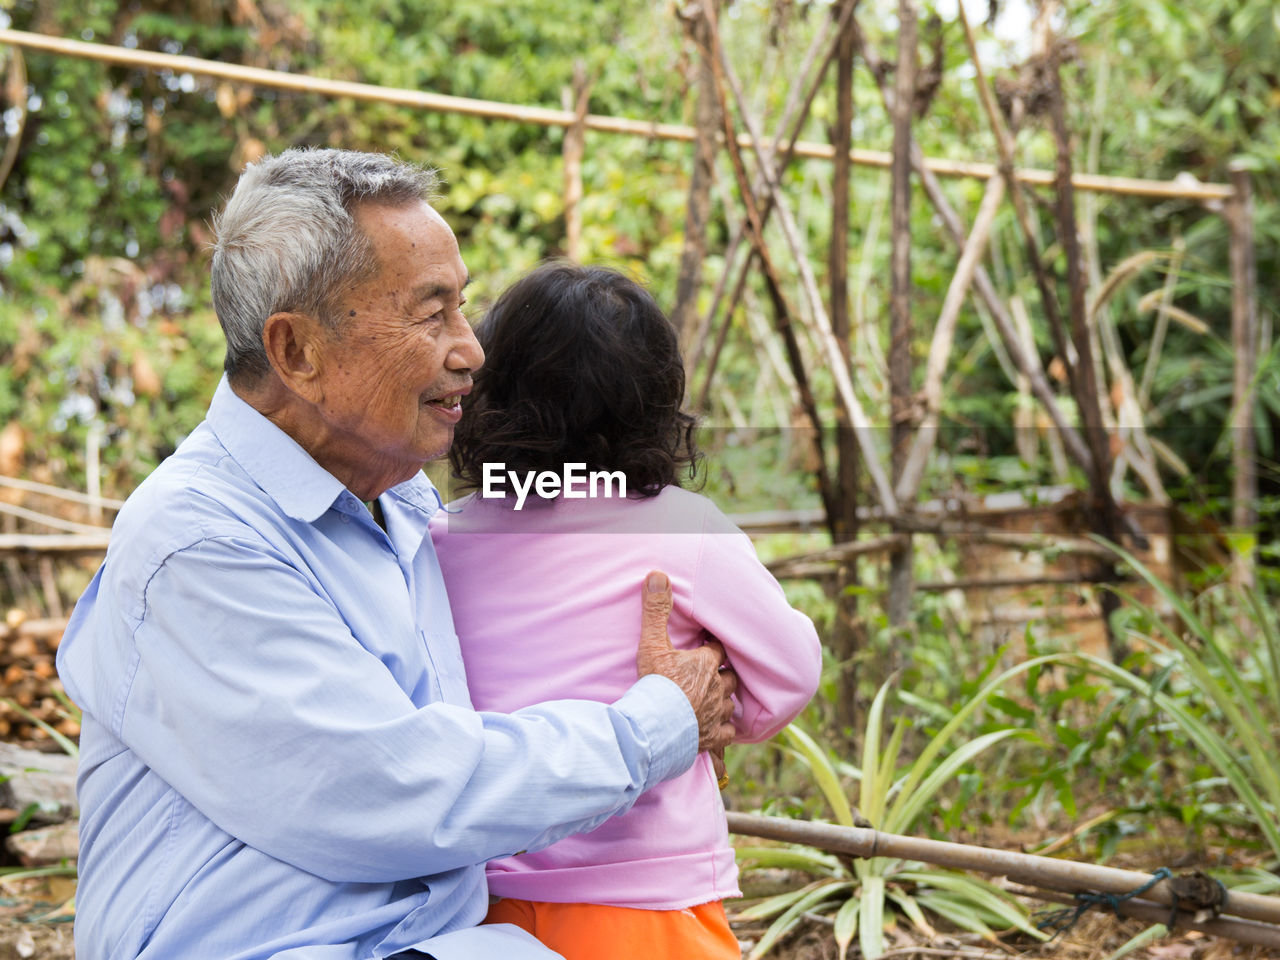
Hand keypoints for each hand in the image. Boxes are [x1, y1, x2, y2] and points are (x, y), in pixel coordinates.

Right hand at [636, 571, 736, 754]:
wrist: (655, 727)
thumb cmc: (655, 685)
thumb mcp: (652, 644)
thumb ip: (655, 611)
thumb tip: (657, 574)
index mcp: (706, 664)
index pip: (718, 649)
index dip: (714, 646)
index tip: (709, 644)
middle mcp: (717, 687)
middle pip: (729, 676)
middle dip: (724, 673)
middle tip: (715, 671)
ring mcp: (717, 714)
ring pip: (731, 703)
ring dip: (726, 699)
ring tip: (718, 698)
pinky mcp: (713, 737)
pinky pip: (728, 733)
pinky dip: (725, 731)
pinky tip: (721, 730)